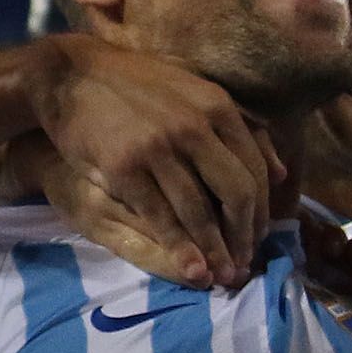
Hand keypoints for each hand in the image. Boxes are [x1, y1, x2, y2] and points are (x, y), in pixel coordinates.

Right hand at [24, 34, 280, 286]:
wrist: (70, 75)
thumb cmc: (133, 86)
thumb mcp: (193, 93)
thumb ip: (238, 130)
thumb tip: (281, 173)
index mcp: (218, 107)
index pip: (255, 169)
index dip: (260, 210)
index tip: (258, 237)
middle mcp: (195, 126)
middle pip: (237, 193)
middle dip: (245, 236)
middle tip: (244, 263)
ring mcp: (160, 147)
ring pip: (200, 211)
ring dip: (216, 250)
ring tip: (223, 277)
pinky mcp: (125, 167)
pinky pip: (161, 216)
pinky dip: (180, 249)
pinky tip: (192, 270)